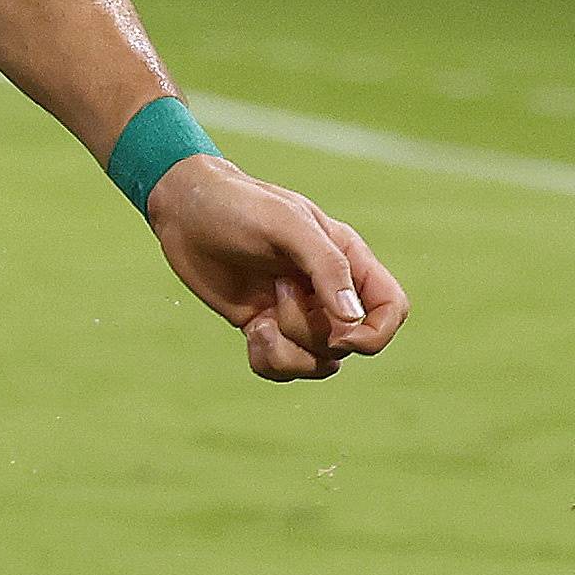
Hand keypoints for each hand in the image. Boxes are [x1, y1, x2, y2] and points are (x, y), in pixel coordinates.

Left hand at [146, 158, 406, 382]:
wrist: (184, 211)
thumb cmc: (239, 206)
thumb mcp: (286, 224)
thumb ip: (325, 266)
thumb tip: (352, 319)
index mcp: (346, 260)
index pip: (391, 309)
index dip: (376, 333)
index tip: (339, 332)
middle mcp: (327, 291)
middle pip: (349, 343)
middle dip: (312, 333)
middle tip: (278, 291)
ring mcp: (296, 312)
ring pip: (319, 363)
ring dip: (288, 352)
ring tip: (260, 318)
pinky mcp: (264, 326)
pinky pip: (283, 368)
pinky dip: (268, 361)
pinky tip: (250, 332)